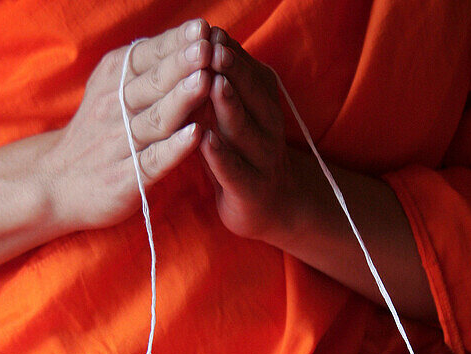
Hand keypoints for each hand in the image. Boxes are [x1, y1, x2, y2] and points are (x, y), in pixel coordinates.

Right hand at [44, 19, 212, 231]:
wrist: (56, 182)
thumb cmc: (97, 133)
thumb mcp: (110, 90)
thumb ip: (143, 70)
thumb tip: (187, 41)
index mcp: (113, 80)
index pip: (148, 56)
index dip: (175, 43)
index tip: (202, 27)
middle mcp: (115, 108)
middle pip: (154, 83)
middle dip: (181, 64)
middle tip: (206, 46)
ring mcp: (121, 144)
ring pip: (156, 119)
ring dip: (181, 100)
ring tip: (205, 81)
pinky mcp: (126, 179)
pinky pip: (153, 160)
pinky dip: (174, 148)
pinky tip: (195, 136)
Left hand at [199, 28, 296, 242]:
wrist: (272, 207)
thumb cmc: (241, 153)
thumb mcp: (234, 113)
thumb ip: (220, 83)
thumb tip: (199, 39)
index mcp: (263, 102)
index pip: (247, 71)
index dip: (229, 51)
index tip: (208, 29)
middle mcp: (267, 126)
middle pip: (249, 94)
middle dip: (231, 69)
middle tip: (212, 47)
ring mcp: (261, 159)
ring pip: (242, 129)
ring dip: (227, 105)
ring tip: (212, 82)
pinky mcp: (249, 190)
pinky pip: (234, 169)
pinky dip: (220, 155)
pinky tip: (205, 140)